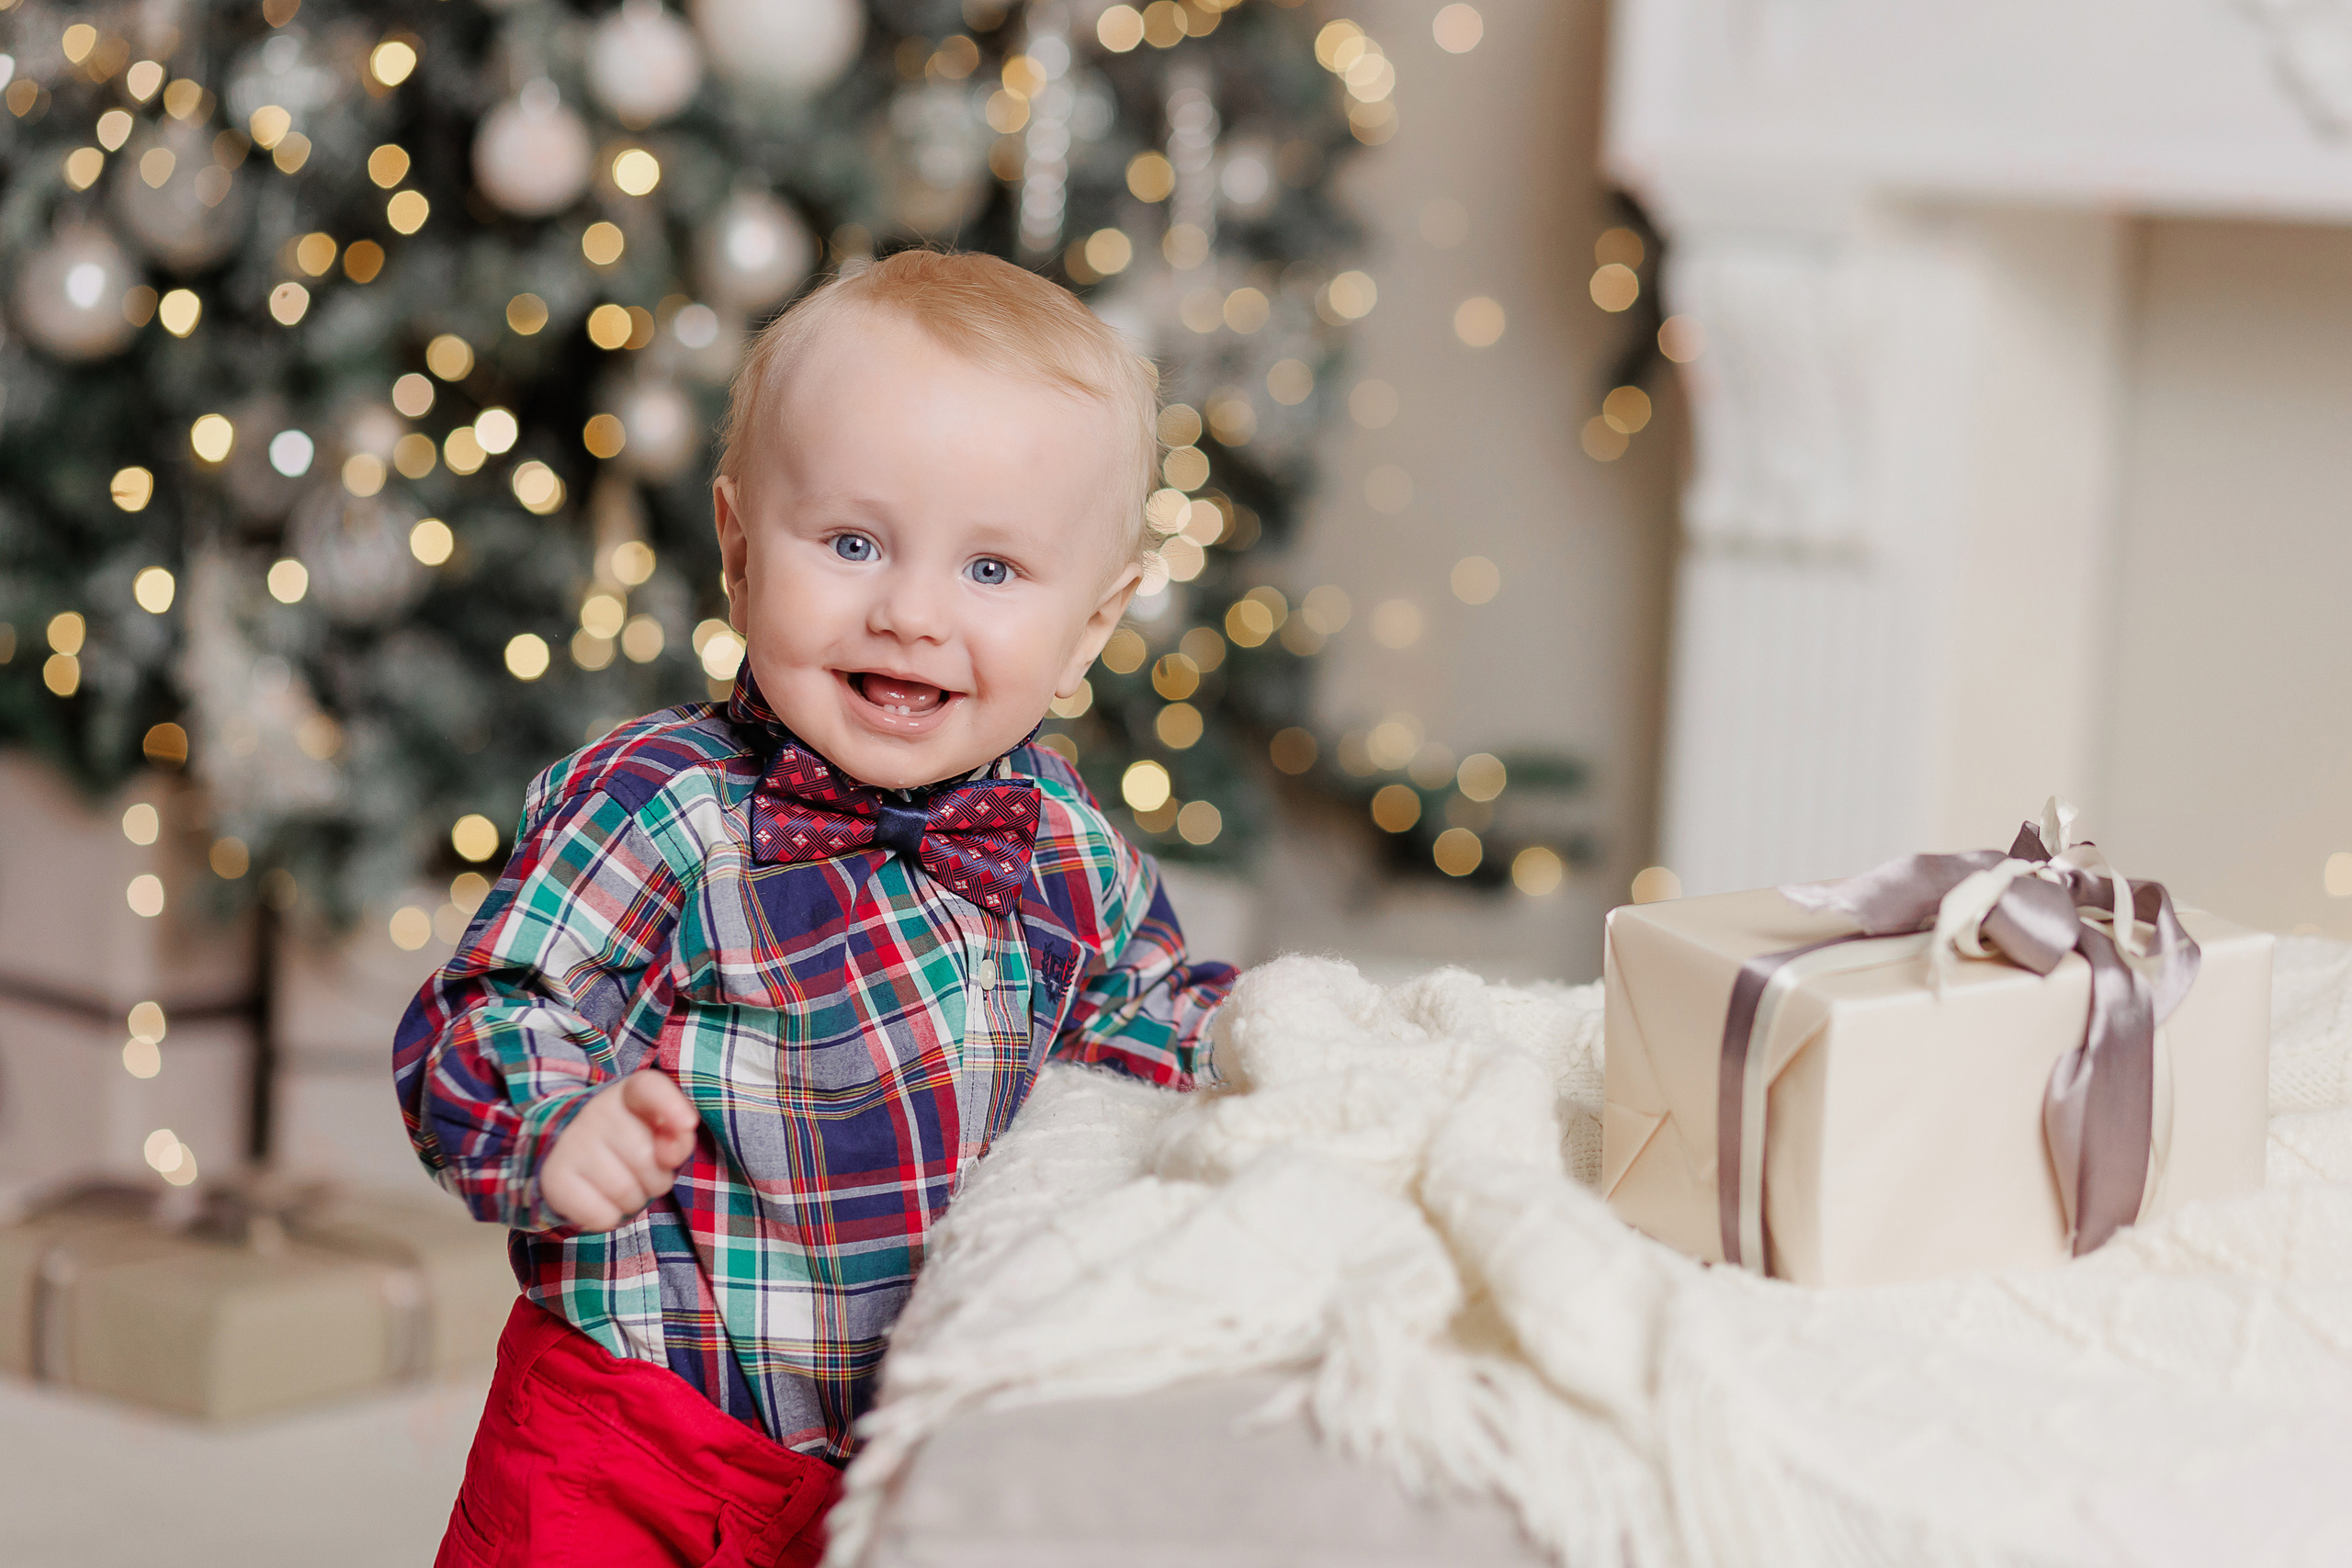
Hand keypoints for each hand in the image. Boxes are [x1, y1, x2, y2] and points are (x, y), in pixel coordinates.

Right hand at [539, 1071, 699, 1231]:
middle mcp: (595, 1111)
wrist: (572, 1153)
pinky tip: (601, 1199)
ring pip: (626, 1192)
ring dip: (634, 1200)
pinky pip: (601, 1216)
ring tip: (623, 1184)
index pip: (648, 1088)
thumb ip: (678, 1137)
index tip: (687, 1125)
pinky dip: (609, 1217)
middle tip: (642, 1171)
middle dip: (656, 1177)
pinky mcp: (554, 1179)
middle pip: (647, 1158)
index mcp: (628, 1092)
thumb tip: (670, 1154)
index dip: (671, 1106)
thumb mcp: (660, 1132)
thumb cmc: (630, 1141)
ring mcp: (570, 1143)